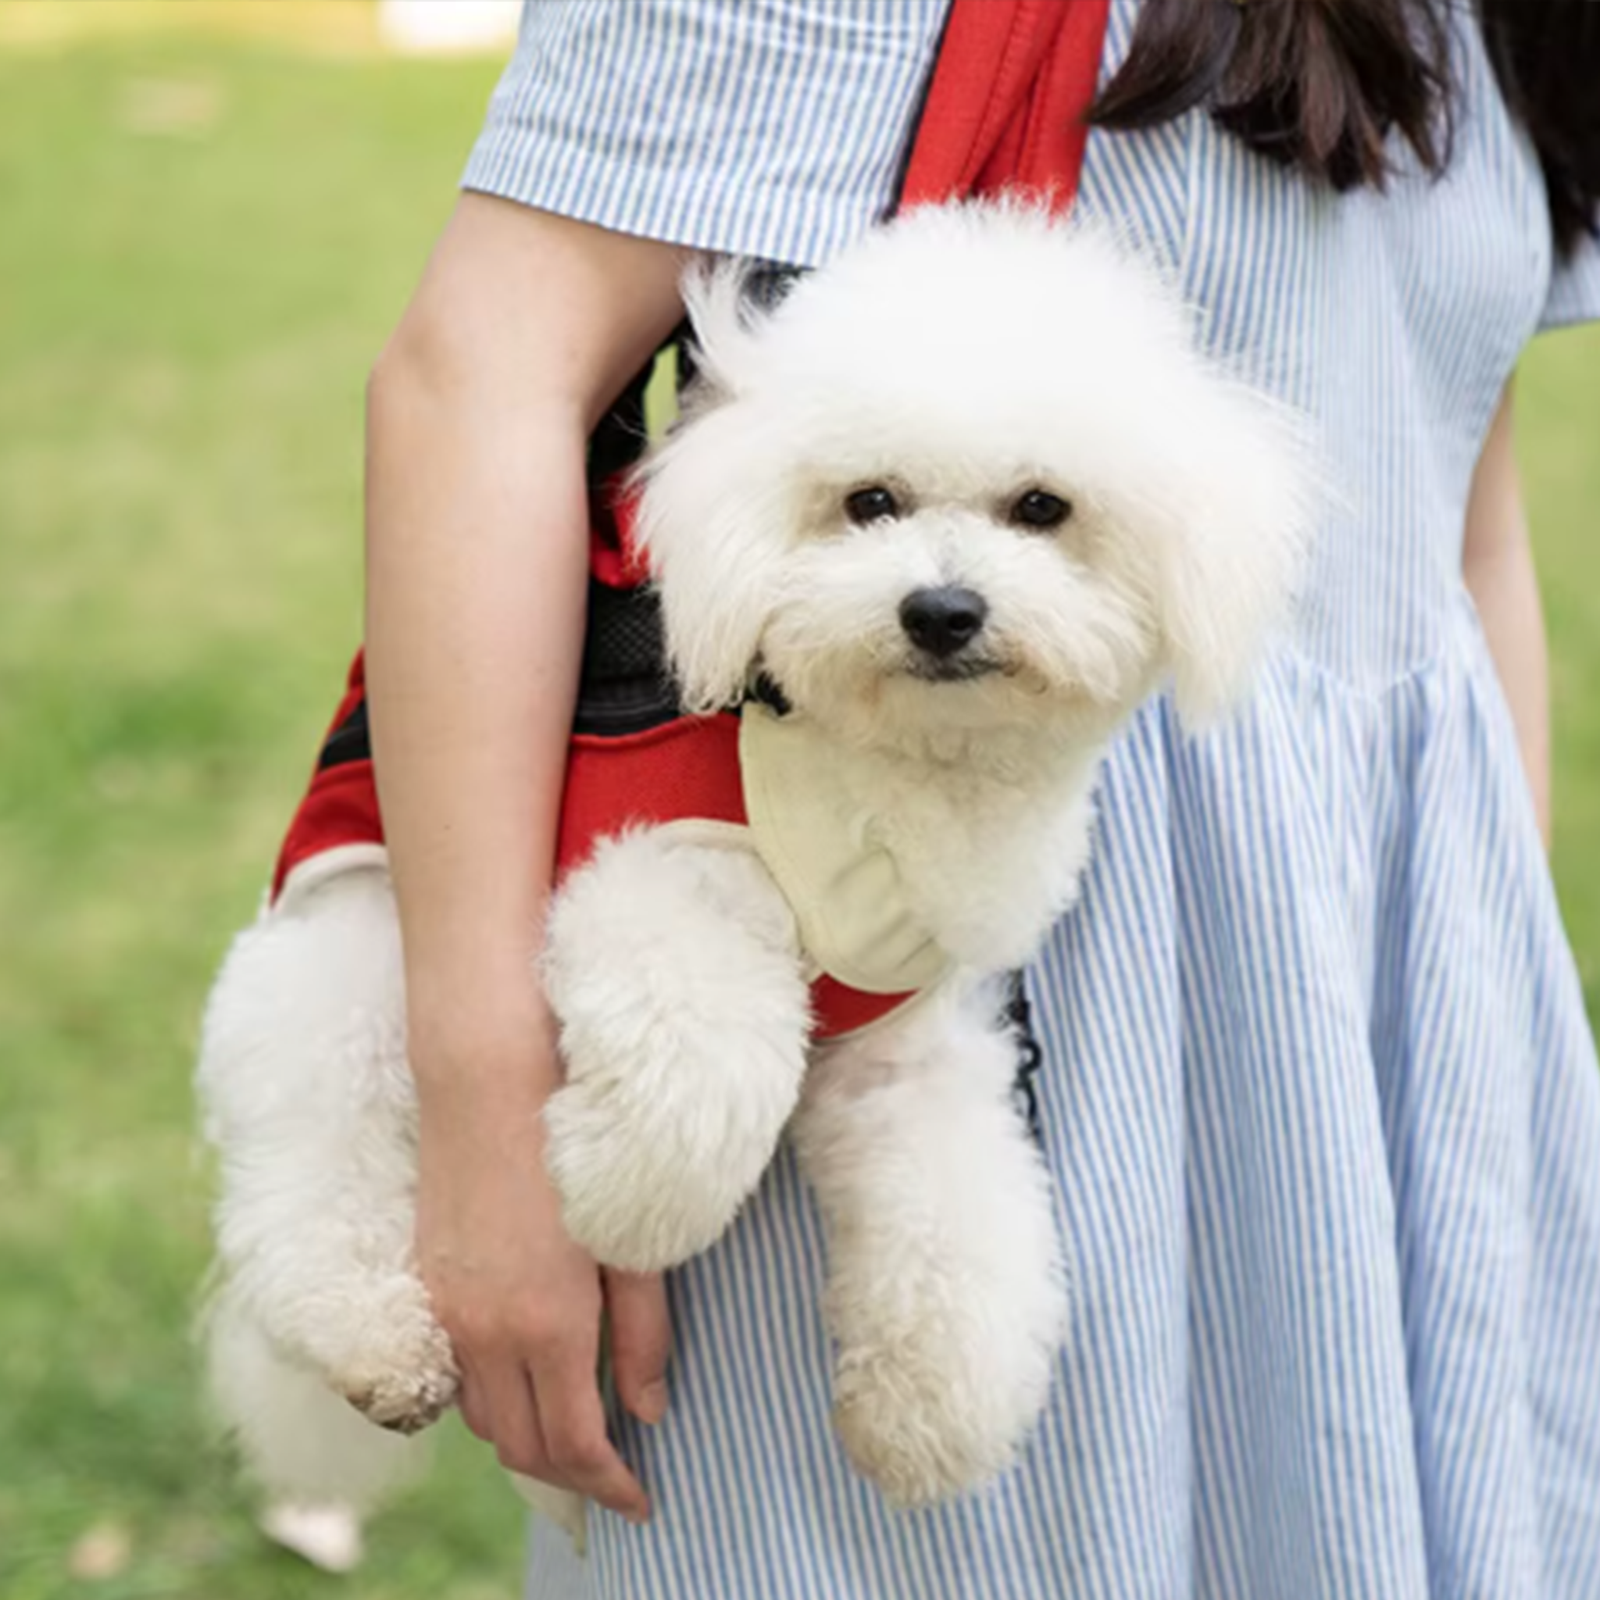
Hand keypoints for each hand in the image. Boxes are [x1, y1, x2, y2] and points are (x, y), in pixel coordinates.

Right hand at [414, 1065, 668, 1522]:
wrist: (487, 1081)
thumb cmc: (573, 1149)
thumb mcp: (630, 1241)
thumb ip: (642, 1330)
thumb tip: (648, 1408)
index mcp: (546, 1325)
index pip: (573, 1446)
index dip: (609, 1485)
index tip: (641, 1500)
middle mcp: (485, 1333)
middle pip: (521, 1449)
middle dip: (569, 1477)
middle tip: (614, 1476)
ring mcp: (448, 1311)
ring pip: (482, 1417)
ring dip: (527, 1437)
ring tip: (577, 1425)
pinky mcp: (429, 1284)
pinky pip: (458, 1373)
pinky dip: (493, 1396)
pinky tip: (529, 1373)